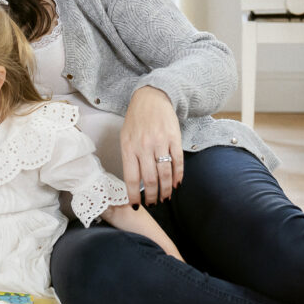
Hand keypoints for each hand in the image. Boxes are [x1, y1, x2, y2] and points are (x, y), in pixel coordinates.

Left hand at [120, 86, 183, 205]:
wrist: (151, 98)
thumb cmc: (136, 120)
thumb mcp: (125, 137)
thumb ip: (130, 158)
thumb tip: (135, 183)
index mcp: (129, 147)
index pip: (131, 178)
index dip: (134, 195)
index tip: (137, 205)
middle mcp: (144, 146)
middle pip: (149, 179)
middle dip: (152, 196)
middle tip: (154, 204)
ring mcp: (160, 142)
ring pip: (164, 174)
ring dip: (166, 190)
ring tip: (165, 198)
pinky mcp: (174, 138)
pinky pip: (177, 162)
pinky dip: (178, 176)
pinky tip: (176, 184)